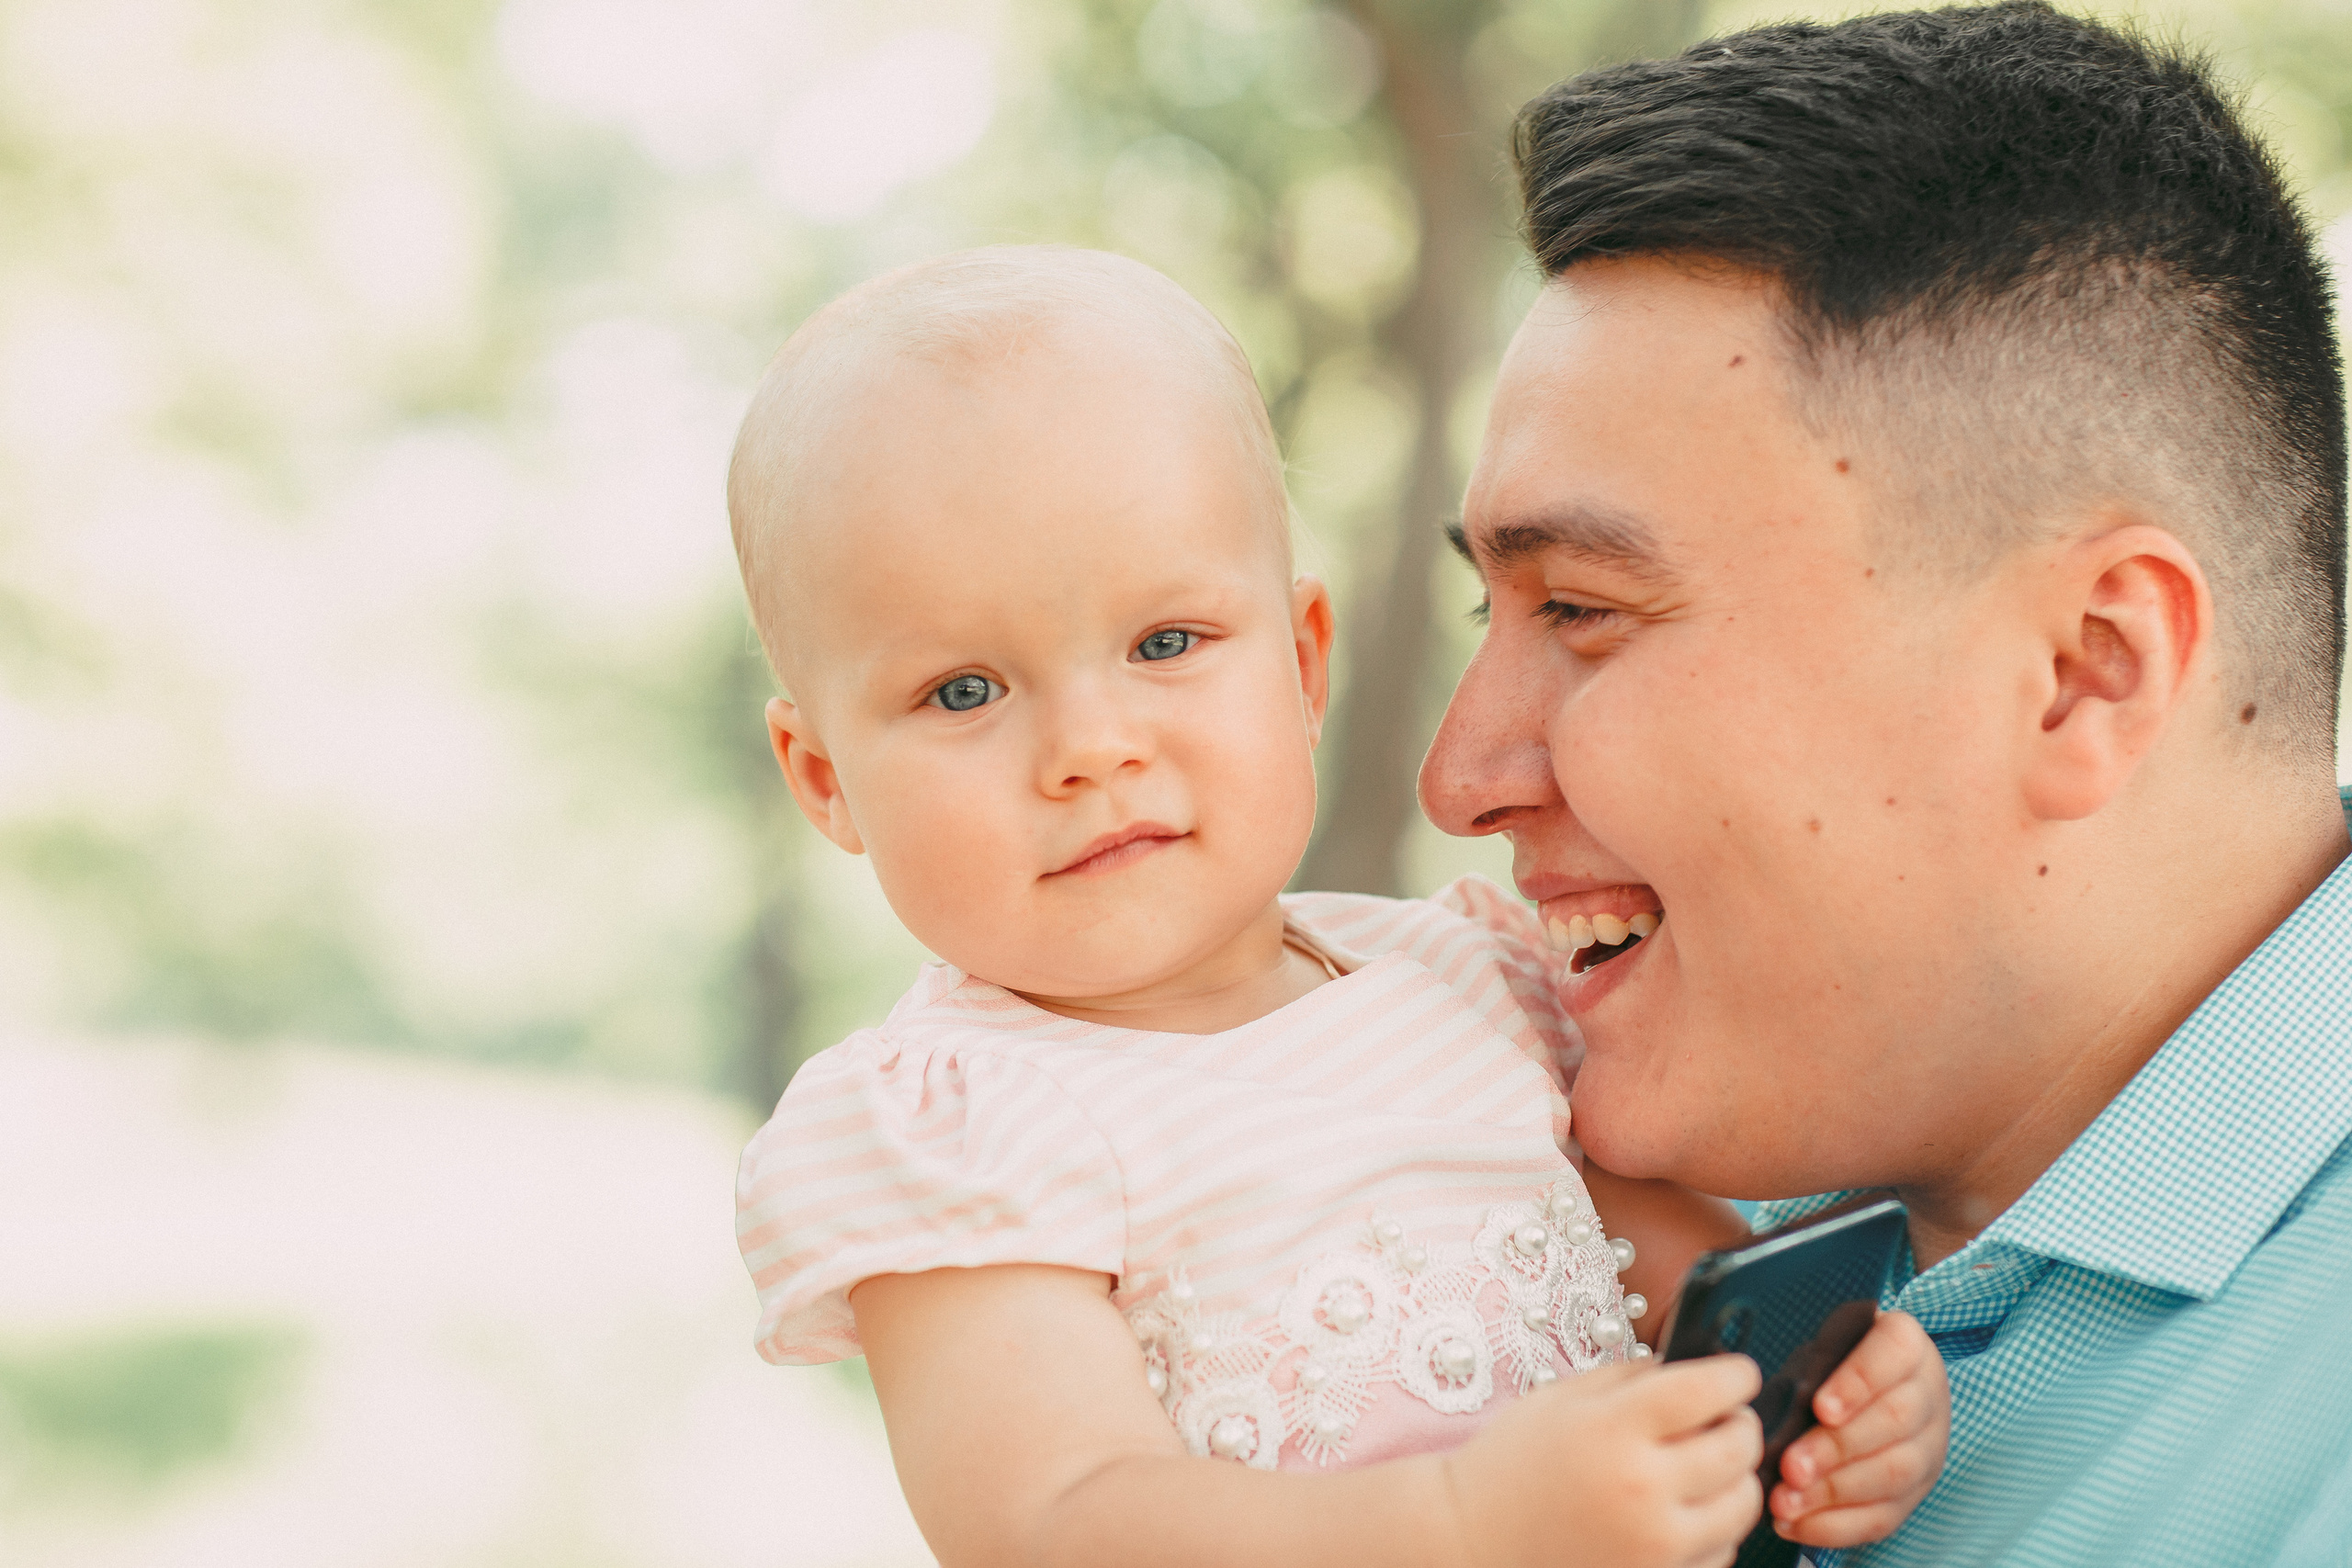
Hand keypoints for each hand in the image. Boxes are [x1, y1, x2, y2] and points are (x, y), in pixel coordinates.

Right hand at [1443, 1355, 1763, 1567]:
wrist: (1472, 1543)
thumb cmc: (1509, 1468)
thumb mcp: (1559, 1399)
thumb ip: (1628, 1377)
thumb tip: (1688, 1367)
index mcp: (1612, 1429)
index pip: (1706, 1390)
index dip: (1735, 1374)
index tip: (1739, 1372)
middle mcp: (1641, 1488)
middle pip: (1737, 1447)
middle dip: (1742, 1423)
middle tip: (1727, 1417)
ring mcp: (1655, 1545)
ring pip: (1743, 1504)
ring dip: (1736, 1477)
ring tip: (1706, 1466)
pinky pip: (1723, 1552)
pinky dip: (1715, 1528)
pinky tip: (1682, 1511)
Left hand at [1767, 1310, 1947, 1548]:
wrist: (1865, 1394)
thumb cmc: (1834, 1366)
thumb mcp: (1824, 1348)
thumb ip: (1813, 1366)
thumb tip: (1782, 1410)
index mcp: (1907, 1345)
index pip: (1896, 1352)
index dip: (1859, 1382)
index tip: (1820, 1408)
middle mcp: (1928, 1395)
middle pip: (1895, 1421)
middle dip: (1836, 1448)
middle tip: (1790, 1467)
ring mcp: (1929, 1448)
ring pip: (1893, 1474)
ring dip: (1833, 1492)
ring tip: (1785, 1500)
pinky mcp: (1915, 1492)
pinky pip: (1884, 1516)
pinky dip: (1836, 1526)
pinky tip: (1795, 1523)